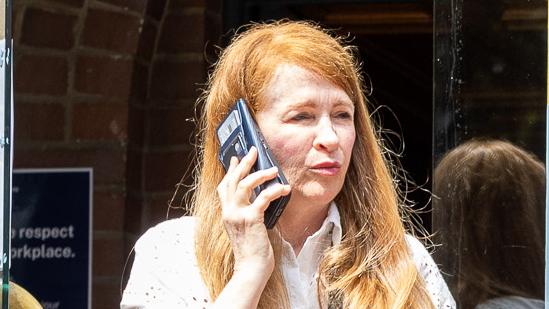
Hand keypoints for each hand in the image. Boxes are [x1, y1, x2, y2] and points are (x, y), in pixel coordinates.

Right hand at [216, 146, 290, 274]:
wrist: (251, 269)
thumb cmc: (252, 251)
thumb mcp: (245, 229)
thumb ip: (247, 214)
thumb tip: (259, 200)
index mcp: (227, 214)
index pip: (223, 187)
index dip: (230, 171)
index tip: (235, 158)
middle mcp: (229, 212)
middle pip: (233, 180)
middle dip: (244, 163)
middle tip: (253, 151)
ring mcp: (238, 215)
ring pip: (245, 185)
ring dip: (260, 174)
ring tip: (273, 169)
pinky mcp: (251, 219)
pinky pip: (262, 198)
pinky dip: (274, 190)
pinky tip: (284, 188)